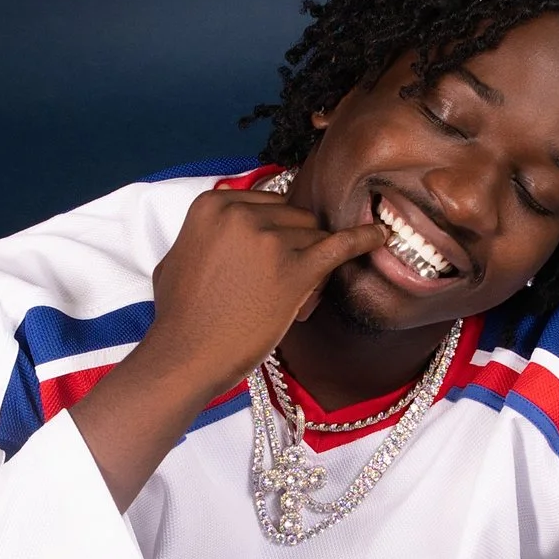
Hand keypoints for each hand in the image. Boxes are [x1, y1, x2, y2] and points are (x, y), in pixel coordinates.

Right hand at [147, 182, 384, 394]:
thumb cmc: (180, 315)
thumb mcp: (179, 254)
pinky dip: (362, 239)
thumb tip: (228, 223)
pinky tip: (379, 236)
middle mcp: (242, 213)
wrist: (187, 355)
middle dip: (296, 247)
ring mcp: (270, 239)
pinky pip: (339, 245)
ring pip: (315, 237)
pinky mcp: (295, 269)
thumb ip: (208, 231)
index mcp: (214, 204)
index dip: (276, 233)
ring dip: (312, 263)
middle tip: (280, 284)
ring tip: (293, 296)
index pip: (269, 203)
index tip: (273, 258)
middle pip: (295, 217)